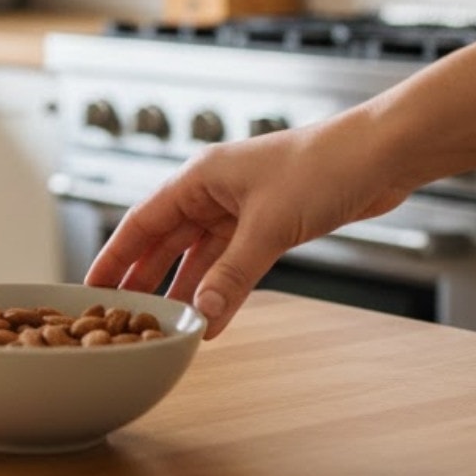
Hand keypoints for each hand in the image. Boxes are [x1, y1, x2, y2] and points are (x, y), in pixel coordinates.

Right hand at [84, 116, 406, 337]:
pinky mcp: (269, 222)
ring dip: (185, 287)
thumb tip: (203, 312)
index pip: (140, 222)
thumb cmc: (324, 165)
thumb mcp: (269, 225)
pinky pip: (232, 260)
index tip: (91, 287)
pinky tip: (214, 312)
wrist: (383, 154)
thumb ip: (233, 273)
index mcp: (198, 177)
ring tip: (165, 322)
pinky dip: (222, 286)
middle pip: (164, 241)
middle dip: (143, 279)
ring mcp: (241, 208)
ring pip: (198, 255)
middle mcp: (212, 191)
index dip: (113, 257)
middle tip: (121, 315)